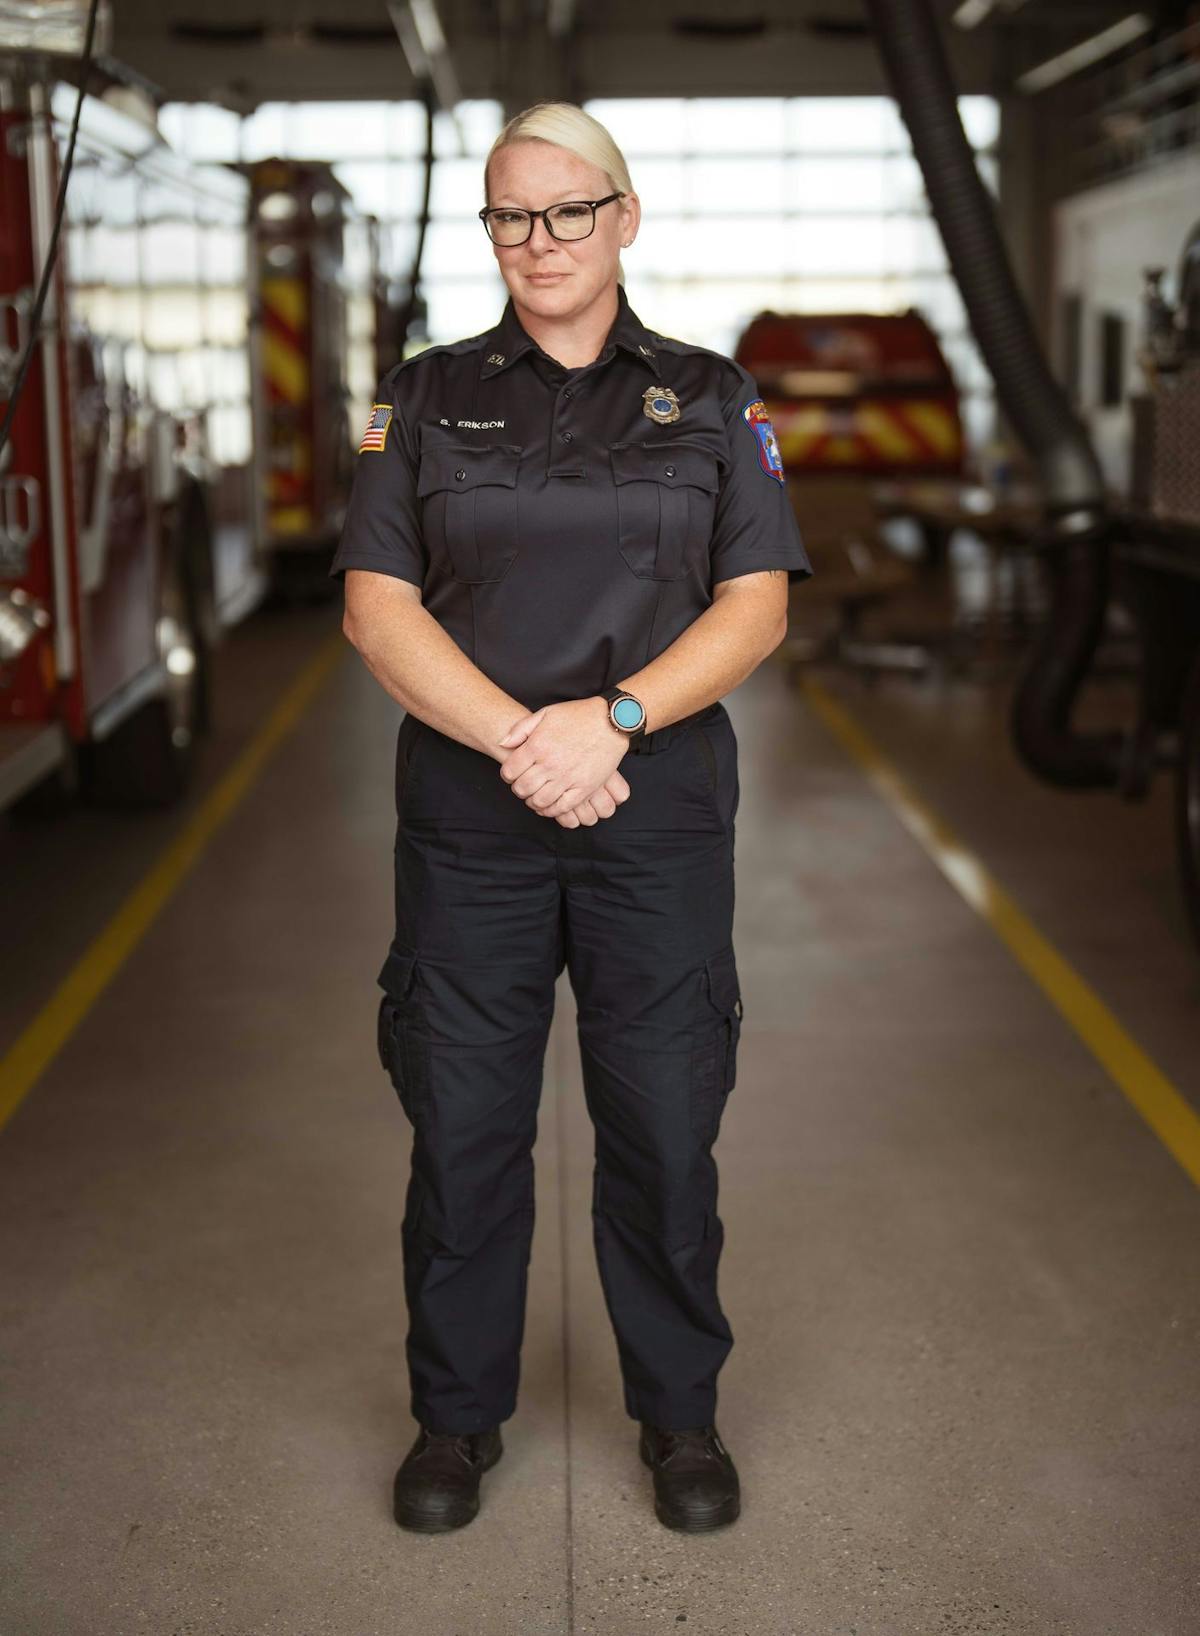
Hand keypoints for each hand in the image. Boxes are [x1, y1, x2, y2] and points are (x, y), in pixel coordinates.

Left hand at [495, 699, 631, 824]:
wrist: (611, 721)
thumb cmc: (578, 715)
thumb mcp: (545, 713)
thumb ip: (521, 729)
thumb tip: (503, 744)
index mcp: (537, 746)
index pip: (510, 771)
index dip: (508, 775)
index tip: (513, 774)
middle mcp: (550, 764)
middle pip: (522, 788)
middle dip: (518, 789)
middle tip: (523, 785)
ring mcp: (567, 778)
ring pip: (539, 801)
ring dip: (533, 801)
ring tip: (535, 796)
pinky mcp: (583, 788)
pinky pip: (561, 808)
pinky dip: (551, 810)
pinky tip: (549, 804)